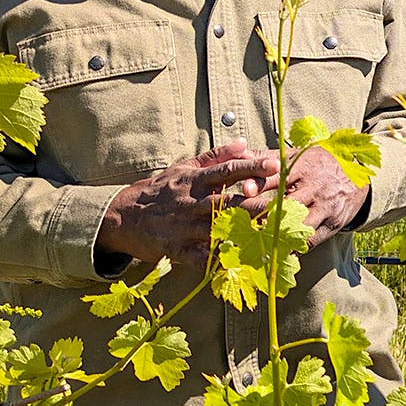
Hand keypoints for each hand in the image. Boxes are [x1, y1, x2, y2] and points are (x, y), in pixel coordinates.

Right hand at [98, 139, 280, 266]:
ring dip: (244, 233)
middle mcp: (190, 203)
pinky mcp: (176, 249)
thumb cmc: (162, 189)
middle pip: (228, 203)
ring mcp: (183, 227)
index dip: (251, 167)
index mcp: (194, 181)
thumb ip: (215, 156)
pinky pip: (200, 258)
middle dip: (256, 205)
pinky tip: (240, 262)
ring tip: (270, 235)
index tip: (275, 164)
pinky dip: (219, 261)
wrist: (122, 216)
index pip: (226, 170)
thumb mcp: (184, 168)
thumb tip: (244, 142)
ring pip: (218, 230)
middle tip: (283, 206)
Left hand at [241, 146, 369, 249]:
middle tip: (238, 222)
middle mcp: (316, 187)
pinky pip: (310, 241)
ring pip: (298, 225)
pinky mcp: (332, 224)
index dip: (262, 182)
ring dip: (276, 234)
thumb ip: (265, 157)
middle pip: (287, 204)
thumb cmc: (318, 165)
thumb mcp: (297, 156)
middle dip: (262, 214)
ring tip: (253, 241)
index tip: (244, 190)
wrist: (359, 177)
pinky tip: (276, 252)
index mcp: (305, 167)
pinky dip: (293, 248)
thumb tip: (237, 153)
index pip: (280, 175)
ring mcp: (326, 207)